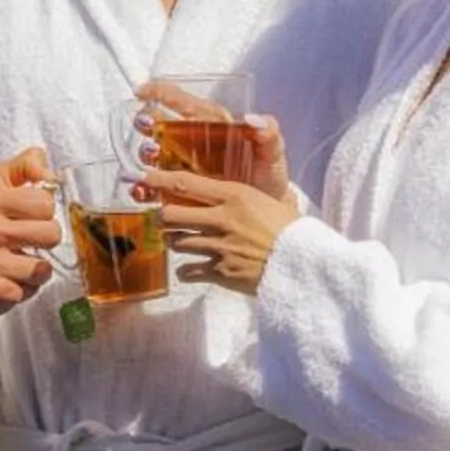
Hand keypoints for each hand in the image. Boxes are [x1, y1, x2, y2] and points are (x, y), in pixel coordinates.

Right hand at [0, 147, 59, 375]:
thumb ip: (27, 165)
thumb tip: (50, 173)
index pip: (46, 201)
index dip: (43, 209)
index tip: (28, 214)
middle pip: (52, 234)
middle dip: (45, 238)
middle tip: (26, 239)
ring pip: (43, 267)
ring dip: (37, 267)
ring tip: (18, 261)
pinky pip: (31, 290)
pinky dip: (26, 288)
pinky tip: (10, 279)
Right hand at [128, 86, 290, 199]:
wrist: (266, 211)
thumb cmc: (267, 176)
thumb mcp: (272, 155)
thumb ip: (269, 135)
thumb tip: (253, 119)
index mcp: (212, 126)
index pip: (184, 102)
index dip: (161, 93)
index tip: (142, 92)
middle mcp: (191, 143)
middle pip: (160, 126)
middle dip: (146, 122)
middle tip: (144, 125)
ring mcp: (182, 167)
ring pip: (152, 154)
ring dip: (144, 153)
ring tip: (150, 156)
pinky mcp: (178, 192)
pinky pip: (154, 187)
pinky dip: (143, 187)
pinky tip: (142, 190)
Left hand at [144, 166, 303, 295]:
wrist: (303, 263)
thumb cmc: (292, 229)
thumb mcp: (273, 201)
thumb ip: (249, 194)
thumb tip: (249, 183)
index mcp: (234, 196)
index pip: (186, 183)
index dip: (160, 180)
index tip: (146, 177)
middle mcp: (221, 219)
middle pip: (170, 214)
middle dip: (163, 217)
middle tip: (166, 218)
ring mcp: (218, 247)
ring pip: (176, 243)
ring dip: (177, 242)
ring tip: (185, 242)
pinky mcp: (219, 272)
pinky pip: (187, 271)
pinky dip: (186, 271)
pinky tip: (193, 268)